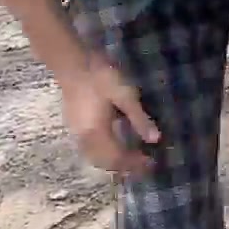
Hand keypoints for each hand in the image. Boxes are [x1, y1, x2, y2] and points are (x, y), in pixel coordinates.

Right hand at [57, 57, 159, 175]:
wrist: (73, 62)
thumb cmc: (101, 77)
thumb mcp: (125, 95)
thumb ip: (139, 119)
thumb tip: (155, 139)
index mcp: (96, 133)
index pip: (118, 158)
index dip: (135, 163)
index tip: (151, 162)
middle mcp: (83, 138)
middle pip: (105, 163)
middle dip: (125, 167)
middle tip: (144, 164)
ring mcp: (75, 132)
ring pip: (95, 158)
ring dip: (114, 163)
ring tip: (132, 159)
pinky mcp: (73, 125)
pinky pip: (89, 150)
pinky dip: (104, 154)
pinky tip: (115, 146)